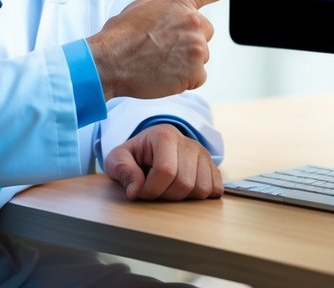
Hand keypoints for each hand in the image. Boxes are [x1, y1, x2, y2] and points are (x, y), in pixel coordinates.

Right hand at [87, 0, 275, 99]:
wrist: (108, 61)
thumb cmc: (119, 36)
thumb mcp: (140, 6)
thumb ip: (162, 3)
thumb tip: (164, 6)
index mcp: (181, 0)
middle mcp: (194, 20)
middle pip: (206, 33)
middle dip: (189, 41)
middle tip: (162, 47)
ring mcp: (197, 46)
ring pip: (201, 57)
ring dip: (184, 61)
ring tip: (157, 61)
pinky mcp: (195, 70)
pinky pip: (197, 77)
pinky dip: (182, 79)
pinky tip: (162, 75)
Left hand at [105, 123, 222, 200]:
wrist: (151, 146)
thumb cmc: (135, 155)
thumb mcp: (117, 159)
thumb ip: (122, 170)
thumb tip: (135, 190)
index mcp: (164, 136)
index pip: (166, 171)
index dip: (150, 190)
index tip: (139, 190)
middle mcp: (188, 142)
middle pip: (184, 183)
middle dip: (165, 195)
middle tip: (154, 189)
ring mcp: (203, 154)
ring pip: (202, 189)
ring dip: (182, 197)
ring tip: (168, 187)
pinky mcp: (212, 165)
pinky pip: (215, 189)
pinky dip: (200, 196)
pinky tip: (184, 190)